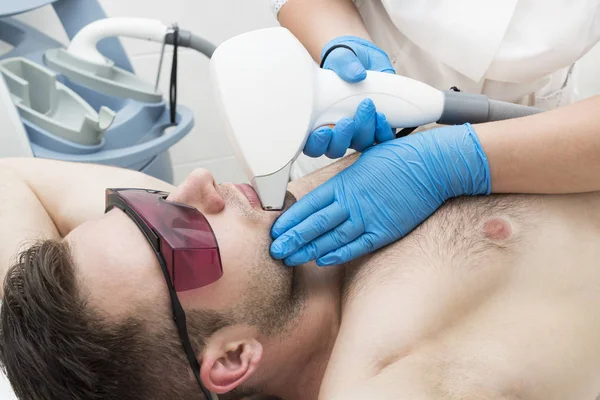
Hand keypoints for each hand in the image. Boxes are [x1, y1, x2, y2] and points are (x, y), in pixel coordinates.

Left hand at [271, 124, 490, 265]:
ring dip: (309, 249)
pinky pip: (357, 245)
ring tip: (291, 259)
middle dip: (293, 239)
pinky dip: (339, 254)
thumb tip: (329, 191)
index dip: (291, 220)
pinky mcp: (385, 229)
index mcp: (344, 183)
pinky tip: (323, 260)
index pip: (309, 205)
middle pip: (315, 224)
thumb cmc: (398, 158)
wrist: (430, 165)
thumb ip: (344, 179)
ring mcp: (368, 217)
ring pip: (332, 237)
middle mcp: (351, 201)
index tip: (277, 231)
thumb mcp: (364, 161)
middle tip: (276, 251)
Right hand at [304, 36, 395, 158]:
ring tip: (367, 108)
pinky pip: (381, 139)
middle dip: (342, 139)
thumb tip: (357, 74)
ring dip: (364, 132)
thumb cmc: (344, 62)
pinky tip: (381, 115)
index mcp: (318, 120)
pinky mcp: (377, 127)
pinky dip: (382, 131)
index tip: (323, 131)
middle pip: (335, 149)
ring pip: (359, 145)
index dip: (316, 145)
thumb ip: (345, 63)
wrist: (362, 58)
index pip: (312, 145)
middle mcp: (337, 130)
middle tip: (347, 121)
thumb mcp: (341, 57)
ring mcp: (357, 130)